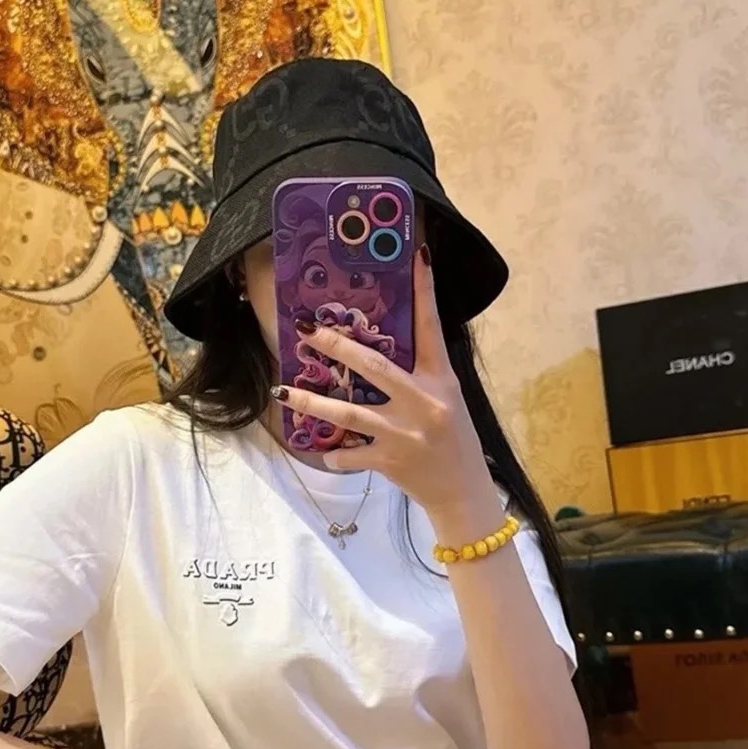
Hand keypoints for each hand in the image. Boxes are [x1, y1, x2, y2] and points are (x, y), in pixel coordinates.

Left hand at [272, 246, 498, 526]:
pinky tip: (324, 451)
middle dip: (336, 346)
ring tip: (284, 390)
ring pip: (348, 413)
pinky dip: (333, 454)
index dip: (424, 291)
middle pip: (373, 366)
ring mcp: (404, 433)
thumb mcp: (445, 400)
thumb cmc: (453, 441)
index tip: (416, 257)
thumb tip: (377, 351)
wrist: (462, 492)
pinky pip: (349, 455)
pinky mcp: (390, 460)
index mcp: (440, 380)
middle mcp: (423, 402)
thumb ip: (419, 376)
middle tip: (307, 330)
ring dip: (311, 402)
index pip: (432, 327)